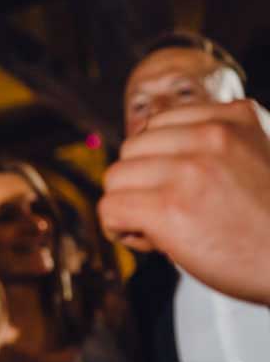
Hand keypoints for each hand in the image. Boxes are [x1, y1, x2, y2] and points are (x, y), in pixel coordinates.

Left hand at [99, 99, 269, 304]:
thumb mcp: (252, 161)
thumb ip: (209, 150)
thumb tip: (144, 161)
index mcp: (234, 118)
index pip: (156, 126)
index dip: (157, 162)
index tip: (179, 190)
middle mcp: (212, 136)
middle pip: (131, 150)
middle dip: (140, 184)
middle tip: (171, 214)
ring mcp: (190, 170)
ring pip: (115, 178)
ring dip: (128, 207)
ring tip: (164, 230)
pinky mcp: (169, 208)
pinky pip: (110, 208)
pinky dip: (118, 229)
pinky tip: (150, 243)